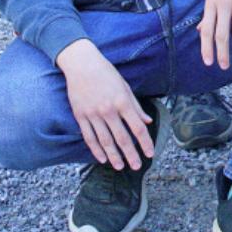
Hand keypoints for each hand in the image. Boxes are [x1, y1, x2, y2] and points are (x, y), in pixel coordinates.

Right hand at [57, 39, 154, 169]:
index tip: (150, 153)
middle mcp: (108, 110)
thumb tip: (147, 122)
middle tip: (137, 166)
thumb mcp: (125, 86)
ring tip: (120, 167)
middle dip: (131, 154)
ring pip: (105, 141)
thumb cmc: (106, 73)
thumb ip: (136, 106)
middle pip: (122, 138)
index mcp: (122, 101)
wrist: (81, 64)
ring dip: (114, 156)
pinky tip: (102, 158)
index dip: (145, 142)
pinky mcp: (80, 116)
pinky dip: (96, 150)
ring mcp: (93, 114)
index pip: (137, 127)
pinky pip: (89, 137)